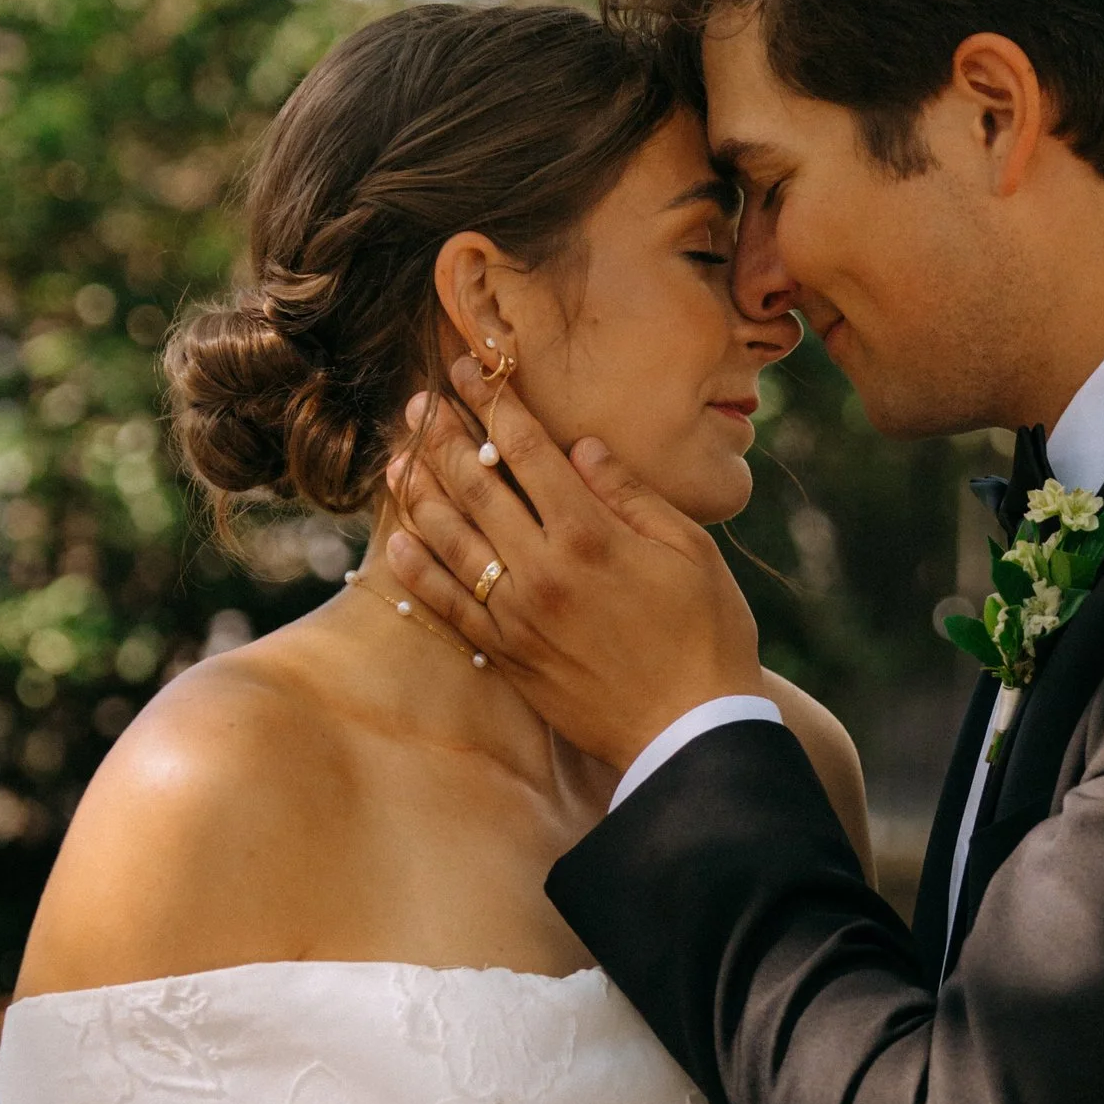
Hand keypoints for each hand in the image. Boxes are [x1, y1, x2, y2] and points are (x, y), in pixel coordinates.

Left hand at [383, 361, 762, 769]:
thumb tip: (580, 446)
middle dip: (444, 438)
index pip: (528, 451)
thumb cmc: (707, 637)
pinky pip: (448, 607)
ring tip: (397, 459)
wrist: (690, 732)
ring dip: (419, 494)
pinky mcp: (508, 655)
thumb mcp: (692, 552)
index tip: (470, 371)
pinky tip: (396, 542)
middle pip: (478, 488)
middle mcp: (543, 569)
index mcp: (591, 535)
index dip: (495, 405)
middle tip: (418, 405)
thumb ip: (631, 495)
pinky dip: (418, 572)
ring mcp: (518, 615)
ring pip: (451, 541)